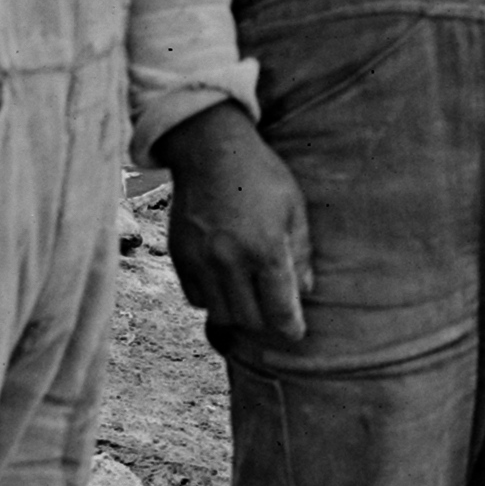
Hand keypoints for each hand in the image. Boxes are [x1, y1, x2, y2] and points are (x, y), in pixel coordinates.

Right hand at [156, 104, 311, 345]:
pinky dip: (212, 299)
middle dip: (265, 323)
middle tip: (274, 315)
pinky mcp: (180, 256)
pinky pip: (195, 297)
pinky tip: (225, 283)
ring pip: (220, 313)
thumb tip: (304, 290)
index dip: (289, 327)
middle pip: (248, 319)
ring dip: (238, 313)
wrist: (211, 151)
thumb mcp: (294, 208)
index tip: (295, 334)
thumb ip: (301, 252)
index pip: (278, 308)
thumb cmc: (261, 176)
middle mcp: (230, 261)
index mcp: (266, 249)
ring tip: (250, 300)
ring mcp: (201, 261)